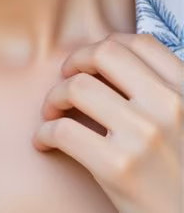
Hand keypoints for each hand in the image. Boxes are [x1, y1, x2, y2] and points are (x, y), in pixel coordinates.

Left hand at [33, 32, 182, 212]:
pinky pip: (62, 130)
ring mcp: (144, 136)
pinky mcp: (118, 169)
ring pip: (77, 88)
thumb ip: (165, 97)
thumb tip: (115, 68)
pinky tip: (45, 143)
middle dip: (73, 63)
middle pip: (103, 54)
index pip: (139, 43)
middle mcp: (169, 106)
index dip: (103, 47)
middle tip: (64, 84)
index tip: (88, 66)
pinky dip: (44, 132)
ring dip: (53, 98)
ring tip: (52, 114)